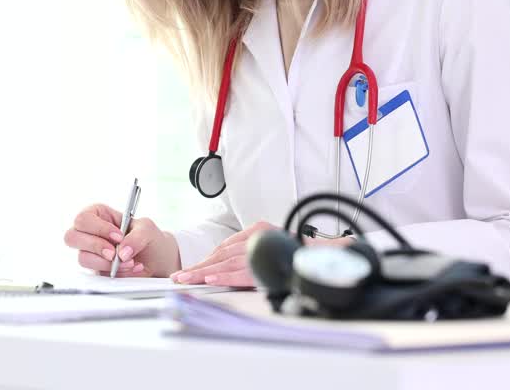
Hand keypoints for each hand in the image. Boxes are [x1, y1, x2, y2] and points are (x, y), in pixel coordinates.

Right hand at [62, 204, 180, 277]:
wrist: (157, 260)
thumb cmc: (148, 238)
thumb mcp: (148, 229)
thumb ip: (137, 236)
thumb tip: (122, 252)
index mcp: (98, 215)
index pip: (84, 218)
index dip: (99, 228)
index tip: (119, 236)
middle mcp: (90, 233)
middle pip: (71, 237)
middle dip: (95, 246)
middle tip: (115, 254)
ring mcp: (91, 253)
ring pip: (82, 258)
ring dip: (107, 263)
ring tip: (130, 262)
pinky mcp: (96, 269)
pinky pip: (95, 273)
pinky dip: (114, 273)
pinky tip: (130, 269)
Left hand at [171, 222, 354, 286]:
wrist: (330, 254)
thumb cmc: (300, 254)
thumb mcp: (271, 247)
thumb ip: (251, 255)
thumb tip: (225, 269)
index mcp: (258, 230)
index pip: (226, 247)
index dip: (207, 260)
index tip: (190, 271)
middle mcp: (259, 234)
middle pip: (222, 254)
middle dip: (199, 267)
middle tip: (179, 277)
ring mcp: (265, 246)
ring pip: (228, 262)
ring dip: (205, 272)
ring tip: (187, 280)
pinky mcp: (270, 259)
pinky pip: (243, 270)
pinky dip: (224, 276)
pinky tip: (210, 280)